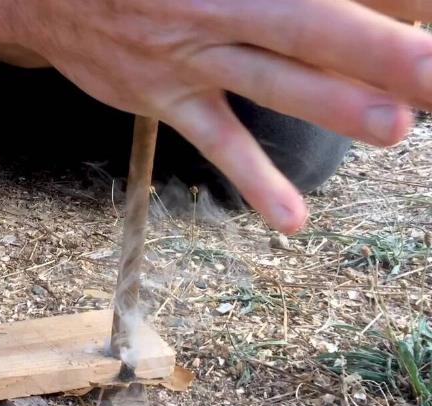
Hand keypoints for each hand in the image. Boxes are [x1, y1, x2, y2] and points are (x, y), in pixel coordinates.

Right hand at [0, 0, 431, 232]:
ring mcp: (189, 58)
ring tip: (395, 131)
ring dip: (331, 105)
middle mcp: (216, 7)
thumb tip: (322, 2)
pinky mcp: (165, 98)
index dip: (378, 6)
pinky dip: (252, 179)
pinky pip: (215, 140)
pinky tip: (293, 218)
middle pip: (311, 27)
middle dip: (380, 51)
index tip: (428, 23)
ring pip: (269, 81)